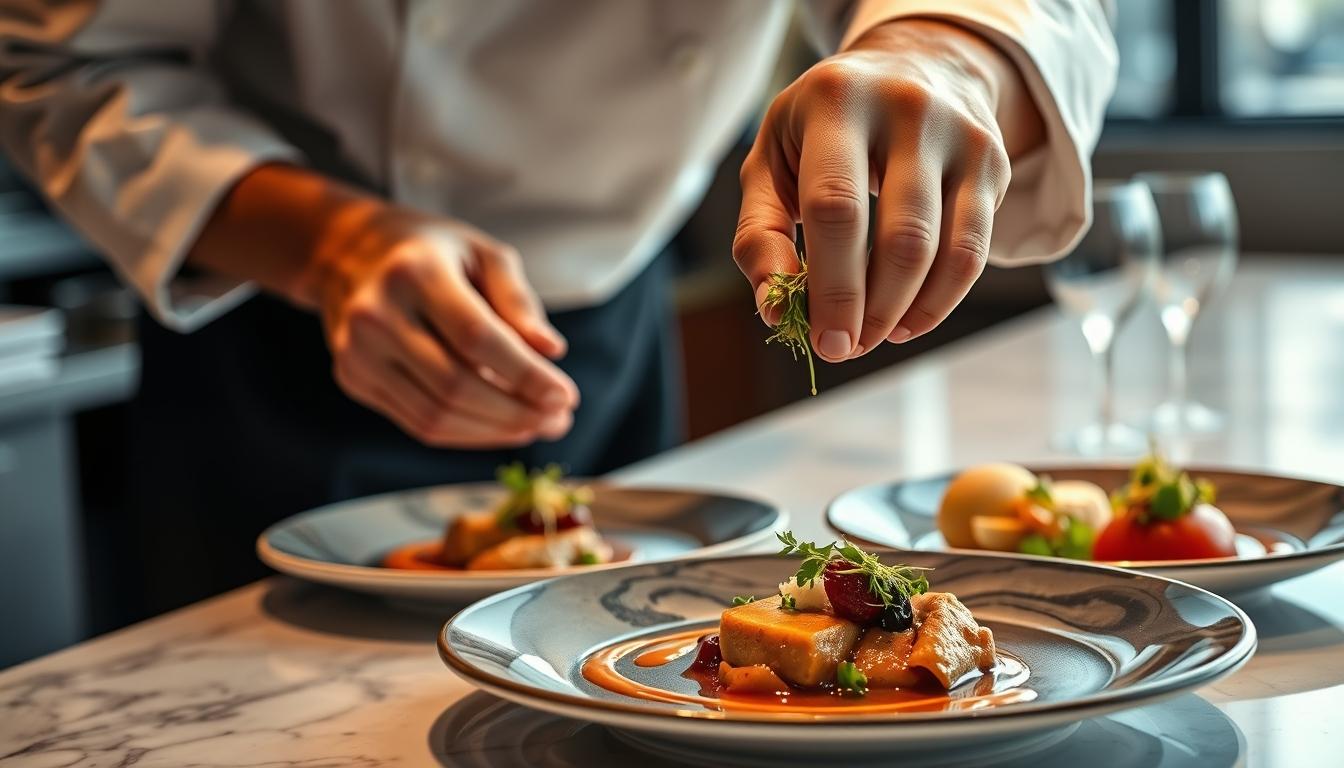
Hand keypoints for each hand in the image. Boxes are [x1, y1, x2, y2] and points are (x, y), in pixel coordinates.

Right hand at [308, 203, 578, 446]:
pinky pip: (417, 423)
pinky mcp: (352, 378)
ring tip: (538, 426)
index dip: (525, 374)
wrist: (347, 252)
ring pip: (435, 416)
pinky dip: (467, 433)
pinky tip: (501, 427)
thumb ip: (518, 301)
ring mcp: (357, 351)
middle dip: (517, 412)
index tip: (566, 396)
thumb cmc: (432, 252)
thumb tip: (551, 352)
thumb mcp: (483, 254)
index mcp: (415, 272)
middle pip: (455, 385)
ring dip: (495, 431)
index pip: (476, 338)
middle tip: (560, 419)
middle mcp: (377, 314)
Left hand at [734, 19, 1041, 359]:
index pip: (836, 207)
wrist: (915, 64)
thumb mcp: (772, 161)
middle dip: (872, 310)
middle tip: (846, 347)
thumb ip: (759, 233)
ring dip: (907, 312)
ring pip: (945, 251)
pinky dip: (941, 300)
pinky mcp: (994, 161)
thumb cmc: (822, 130)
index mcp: (836, 101)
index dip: (832, 287)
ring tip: (874, 335)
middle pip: (900, 237)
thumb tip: (775, 310)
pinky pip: (974, 251)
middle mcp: (907, 109)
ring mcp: (961, 134)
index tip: (825, 342)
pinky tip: (908, 320)